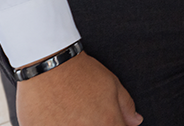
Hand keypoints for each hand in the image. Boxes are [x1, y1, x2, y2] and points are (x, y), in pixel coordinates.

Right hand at [16, 51, 140, 125]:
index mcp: (107, 122)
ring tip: (69, 112)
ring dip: (73, 123)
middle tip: (84, 112)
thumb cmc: (80, 72)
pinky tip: (55, 115)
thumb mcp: (112, 84)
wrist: (48, 64)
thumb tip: (135, 121)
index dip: (115, 124)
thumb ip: (126, 106)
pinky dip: (55, 124)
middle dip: (94, 122)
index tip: (107, 118)